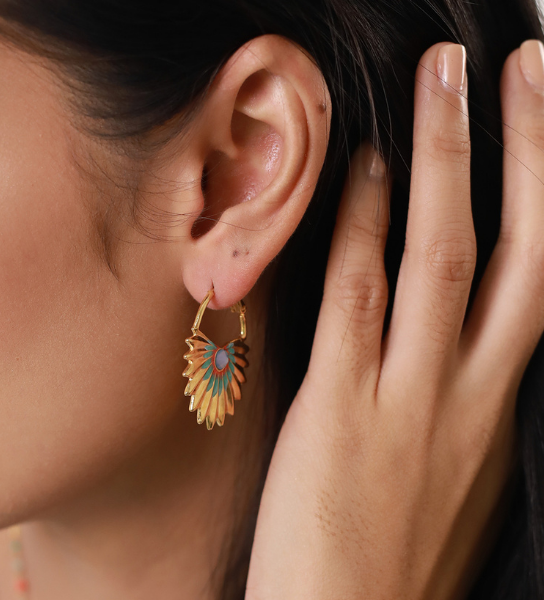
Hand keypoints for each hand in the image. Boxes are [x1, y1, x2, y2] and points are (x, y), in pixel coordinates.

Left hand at [246, 40, 543, 599]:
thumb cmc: (395, 559)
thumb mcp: (449, 476)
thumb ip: (453, 405)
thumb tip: (449, 347)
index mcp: (499, 409)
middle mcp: (471, 392)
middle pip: (520, 247)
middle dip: (528, 149)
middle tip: (525, 63)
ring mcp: (410, 395)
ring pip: (445, 255)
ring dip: (450, 160)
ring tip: (447, 79)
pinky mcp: (341, 405)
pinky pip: (359, 296)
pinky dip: (364, 225)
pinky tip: (362, 168)